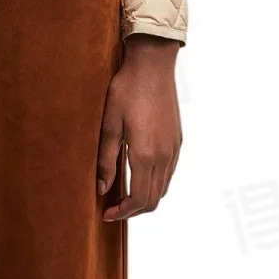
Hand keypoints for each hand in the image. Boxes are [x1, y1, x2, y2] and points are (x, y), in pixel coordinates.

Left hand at [96, 34, 181, 220]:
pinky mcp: (178, 140)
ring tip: (124, 194)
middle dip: (133, 209)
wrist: (152, 66)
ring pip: (163, 188)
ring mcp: (174, 149)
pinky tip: (139, 174)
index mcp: (146, 155)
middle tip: (113, 207)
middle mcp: (165, 156)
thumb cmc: (127, 90)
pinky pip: (169, 172)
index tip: (106, 213)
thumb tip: (101, 189)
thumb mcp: (109, 124)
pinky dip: (155, 182)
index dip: (123, 212)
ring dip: (145, 197)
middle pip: (153, 199)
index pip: (139, 199)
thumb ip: (106, 160)